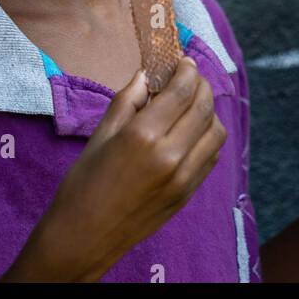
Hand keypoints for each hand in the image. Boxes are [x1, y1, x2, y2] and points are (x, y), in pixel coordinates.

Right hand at [1, 57, 226, 281]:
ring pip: (216, 132)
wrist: (84, 238)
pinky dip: (208, 136)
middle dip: (200, 85)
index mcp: (144, 137)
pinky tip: (191, 130)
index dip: (187, 71)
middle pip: (204, 107)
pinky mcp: (188, 193)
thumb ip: (127, 101)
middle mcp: (171, 156)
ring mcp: (184, 178)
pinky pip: (212, 156)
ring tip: (190, 103)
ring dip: (208, 111)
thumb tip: (147, 75)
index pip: (182, 92)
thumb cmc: (83, 185)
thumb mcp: (99, 136)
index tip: (184, 61)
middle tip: (190, 76)